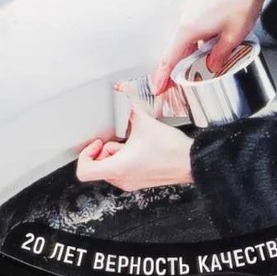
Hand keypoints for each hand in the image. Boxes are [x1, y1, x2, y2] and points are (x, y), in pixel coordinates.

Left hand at [76, 106, 193, 191]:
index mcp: (118, 168)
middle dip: (105, 149)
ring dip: (116, 153)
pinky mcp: (141, 180)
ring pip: (111, 168)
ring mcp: (132, 182)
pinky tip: (139, 146)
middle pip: (99, 167)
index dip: (86, 154)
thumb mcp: (146, 122)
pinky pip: (124, 170)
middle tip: (118, 138)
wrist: (191, 162)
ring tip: (131, 141)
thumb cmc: (171, 151)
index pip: (84, 171)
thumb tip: (123, 93)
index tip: (97, 142)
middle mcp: (123, 179)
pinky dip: (126, 158)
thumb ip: (130, 107)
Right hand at [152, 0, 269, 93]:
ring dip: (194, 53)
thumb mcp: (233, 37)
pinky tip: (213, 44)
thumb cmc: (241, 0)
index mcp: (189, 28)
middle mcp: (186, 17)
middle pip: (178, 49)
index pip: (170, 58)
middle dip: (179, 67)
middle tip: (179, 83)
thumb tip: (211, 66)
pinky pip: (195, 27)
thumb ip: (219, 55)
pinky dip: (199, 40)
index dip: (163, 76)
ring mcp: (192, 9)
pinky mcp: (200, 4)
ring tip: (204, 65)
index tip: (158, 88)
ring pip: (188, 38)